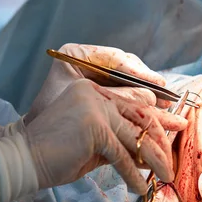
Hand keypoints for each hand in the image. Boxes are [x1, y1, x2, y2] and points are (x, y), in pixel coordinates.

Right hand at [0, 79, 187, 201]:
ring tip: (164, 177)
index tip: (174, 130)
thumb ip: (119, 141)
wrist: (23, 161)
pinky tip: (140, 188)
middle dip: (161, 141)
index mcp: (94, 91)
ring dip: (154, 160)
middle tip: (173, 160)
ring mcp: (95, 108)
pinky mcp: (94, 128)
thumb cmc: (57, 155)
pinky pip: (122, 155)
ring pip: (135, 137)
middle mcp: (96, 94)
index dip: (156, 121)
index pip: (133, 106)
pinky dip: (133, 174)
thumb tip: (148, 152)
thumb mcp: (93, 144)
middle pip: (139, 118)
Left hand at [26, 43, 169, 123]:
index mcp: (76, 55)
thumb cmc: (52, 122)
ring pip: (131, 85)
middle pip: (127, 70)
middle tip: (166, 97)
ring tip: (166, 107)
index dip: (139, 72)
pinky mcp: (102, 97)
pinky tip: (156, 115)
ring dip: (149, 99)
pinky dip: (141, 108)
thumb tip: (149, 97)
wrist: (36, 147)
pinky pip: (127, 98)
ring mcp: (96, 79)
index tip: (158, 85)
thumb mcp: (86, 106)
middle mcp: (88, 63)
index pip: (115, 58)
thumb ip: (116, 99)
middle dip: (148, 86)